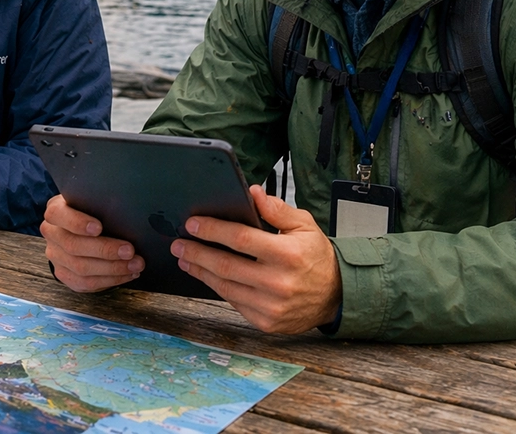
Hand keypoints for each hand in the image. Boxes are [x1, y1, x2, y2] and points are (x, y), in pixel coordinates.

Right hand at [40, 195, 143, 291]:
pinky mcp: (64, 274)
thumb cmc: (90, 213)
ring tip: (135, 265)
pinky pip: (86, 283)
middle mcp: (52, 234)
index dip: (77, 222)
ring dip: (113, 268)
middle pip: (73, 246)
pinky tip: (127, 274)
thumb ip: (100, 205)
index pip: (58, 215)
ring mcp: (56, 256)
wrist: (77, 230)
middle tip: (129, 251)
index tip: (98, 227)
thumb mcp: (91, 202)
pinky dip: (110, 280)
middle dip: (105, 250)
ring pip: (80, 268)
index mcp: (55, 211)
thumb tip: (125, 210)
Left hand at [172, 185, 341, 333]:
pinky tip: (206, 275)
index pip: (240, 239)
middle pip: (226, 265)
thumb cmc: (316, 256)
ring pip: (225, 286)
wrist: (336, 294)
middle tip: (179, 243)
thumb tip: (252, 192)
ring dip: (200, 271)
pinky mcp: (266, 322)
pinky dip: (216, 287)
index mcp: (288, 254)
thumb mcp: (303, 225)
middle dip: (196, 252)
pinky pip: (233, 301)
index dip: (212, 230)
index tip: (192, 224)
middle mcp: (278, 282)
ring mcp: (271, 306)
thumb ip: (276, 209)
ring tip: (185, 258)